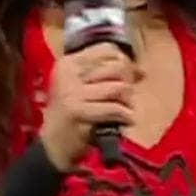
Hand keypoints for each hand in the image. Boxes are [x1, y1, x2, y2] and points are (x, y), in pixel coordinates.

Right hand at [38, 41, 136, 169]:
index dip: (123, 62)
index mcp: (68, 63)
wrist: (53, 146)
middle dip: (128, 82)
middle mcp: (68, 73)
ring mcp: (71, 92)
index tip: (125, 78)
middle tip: (125, 98)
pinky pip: (114, 108)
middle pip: (116, 66)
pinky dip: (125, 116)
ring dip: (127, 102)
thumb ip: (109, 76)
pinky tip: (124, 121)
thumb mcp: (85, 89)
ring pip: (118, 87)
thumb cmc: (73, 116)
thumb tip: (141, 71)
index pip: (106, 50)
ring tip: (123, 111)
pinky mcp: (77, 110)